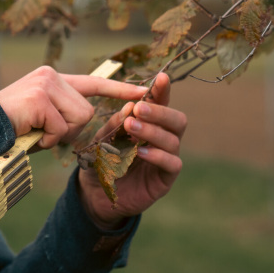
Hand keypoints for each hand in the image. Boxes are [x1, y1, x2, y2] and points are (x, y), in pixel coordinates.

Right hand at [0, 66, 148, 148]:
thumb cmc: (10, 128)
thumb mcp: (41, 117)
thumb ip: (61, 113)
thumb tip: (85, 119)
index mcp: (52, 79)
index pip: (93, 82)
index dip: (118, 89)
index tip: (142, 91)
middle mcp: (50, 76)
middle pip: (86, 110)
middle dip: (68, 130)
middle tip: (43, 133)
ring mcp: (45, 84)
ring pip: (77, 118)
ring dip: (58, 135)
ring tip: (35, 132)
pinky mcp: (40, 98)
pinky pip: (60, 128)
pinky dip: (47, 139)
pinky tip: (30, 134)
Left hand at [77, 72, 187, 228]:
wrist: (96, 193)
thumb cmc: (102, 161)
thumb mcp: (103, 138)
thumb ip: (115, 124)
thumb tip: (129, 106)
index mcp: (150, 124)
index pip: (161, 104)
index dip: (163, 91)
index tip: (161, 78)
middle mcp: (163, 139)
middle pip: (177, 119)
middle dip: (159, 112)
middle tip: (138, 109)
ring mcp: (167, 158)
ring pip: (173, 139)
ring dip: (153, 131)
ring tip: (132, 127)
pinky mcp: (165, 179)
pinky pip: (171, 163)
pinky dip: (157, 155)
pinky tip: (140, 152)